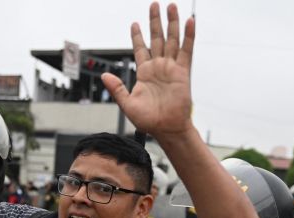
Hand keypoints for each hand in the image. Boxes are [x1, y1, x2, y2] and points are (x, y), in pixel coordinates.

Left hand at [101, 2, 194, 138]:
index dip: (138, 36)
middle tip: (154, 4)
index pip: (141, 49)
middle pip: (156, 38)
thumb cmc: (148, 121)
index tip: (134, 23)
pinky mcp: (183, 72)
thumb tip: (104, 75)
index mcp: (144, 73)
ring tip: (171, 6)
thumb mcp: (127, 104)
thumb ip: (117, 88)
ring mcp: (171, 68)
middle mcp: (158, 67)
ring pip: (171, 40)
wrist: (166, 129)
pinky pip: (186, 51)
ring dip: (172, 23)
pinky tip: (189, 22)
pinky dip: (188, 36)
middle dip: (155, 21)